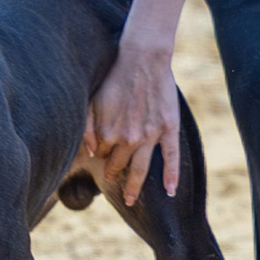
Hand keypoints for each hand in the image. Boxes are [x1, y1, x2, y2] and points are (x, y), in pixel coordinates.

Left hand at [84, 40, 179, 206]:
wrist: (143, 58)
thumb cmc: (115, 76)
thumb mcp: (92, 100)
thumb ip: (87, 128)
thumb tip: (91, 153)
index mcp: (108, 133)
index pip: (102, 154)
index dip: (101, 153)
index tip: (102, 152)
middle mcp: (129, 139)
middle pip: (119, 164)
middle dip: (113, 171)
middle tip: (111, 176)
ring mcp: (150, 136)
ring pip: (141, 169)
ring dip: (134, 187)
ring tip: (130, 200)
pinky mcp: (169, 129)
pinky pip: (172, 158)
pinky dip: (172, 176)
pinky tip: (170, 191)